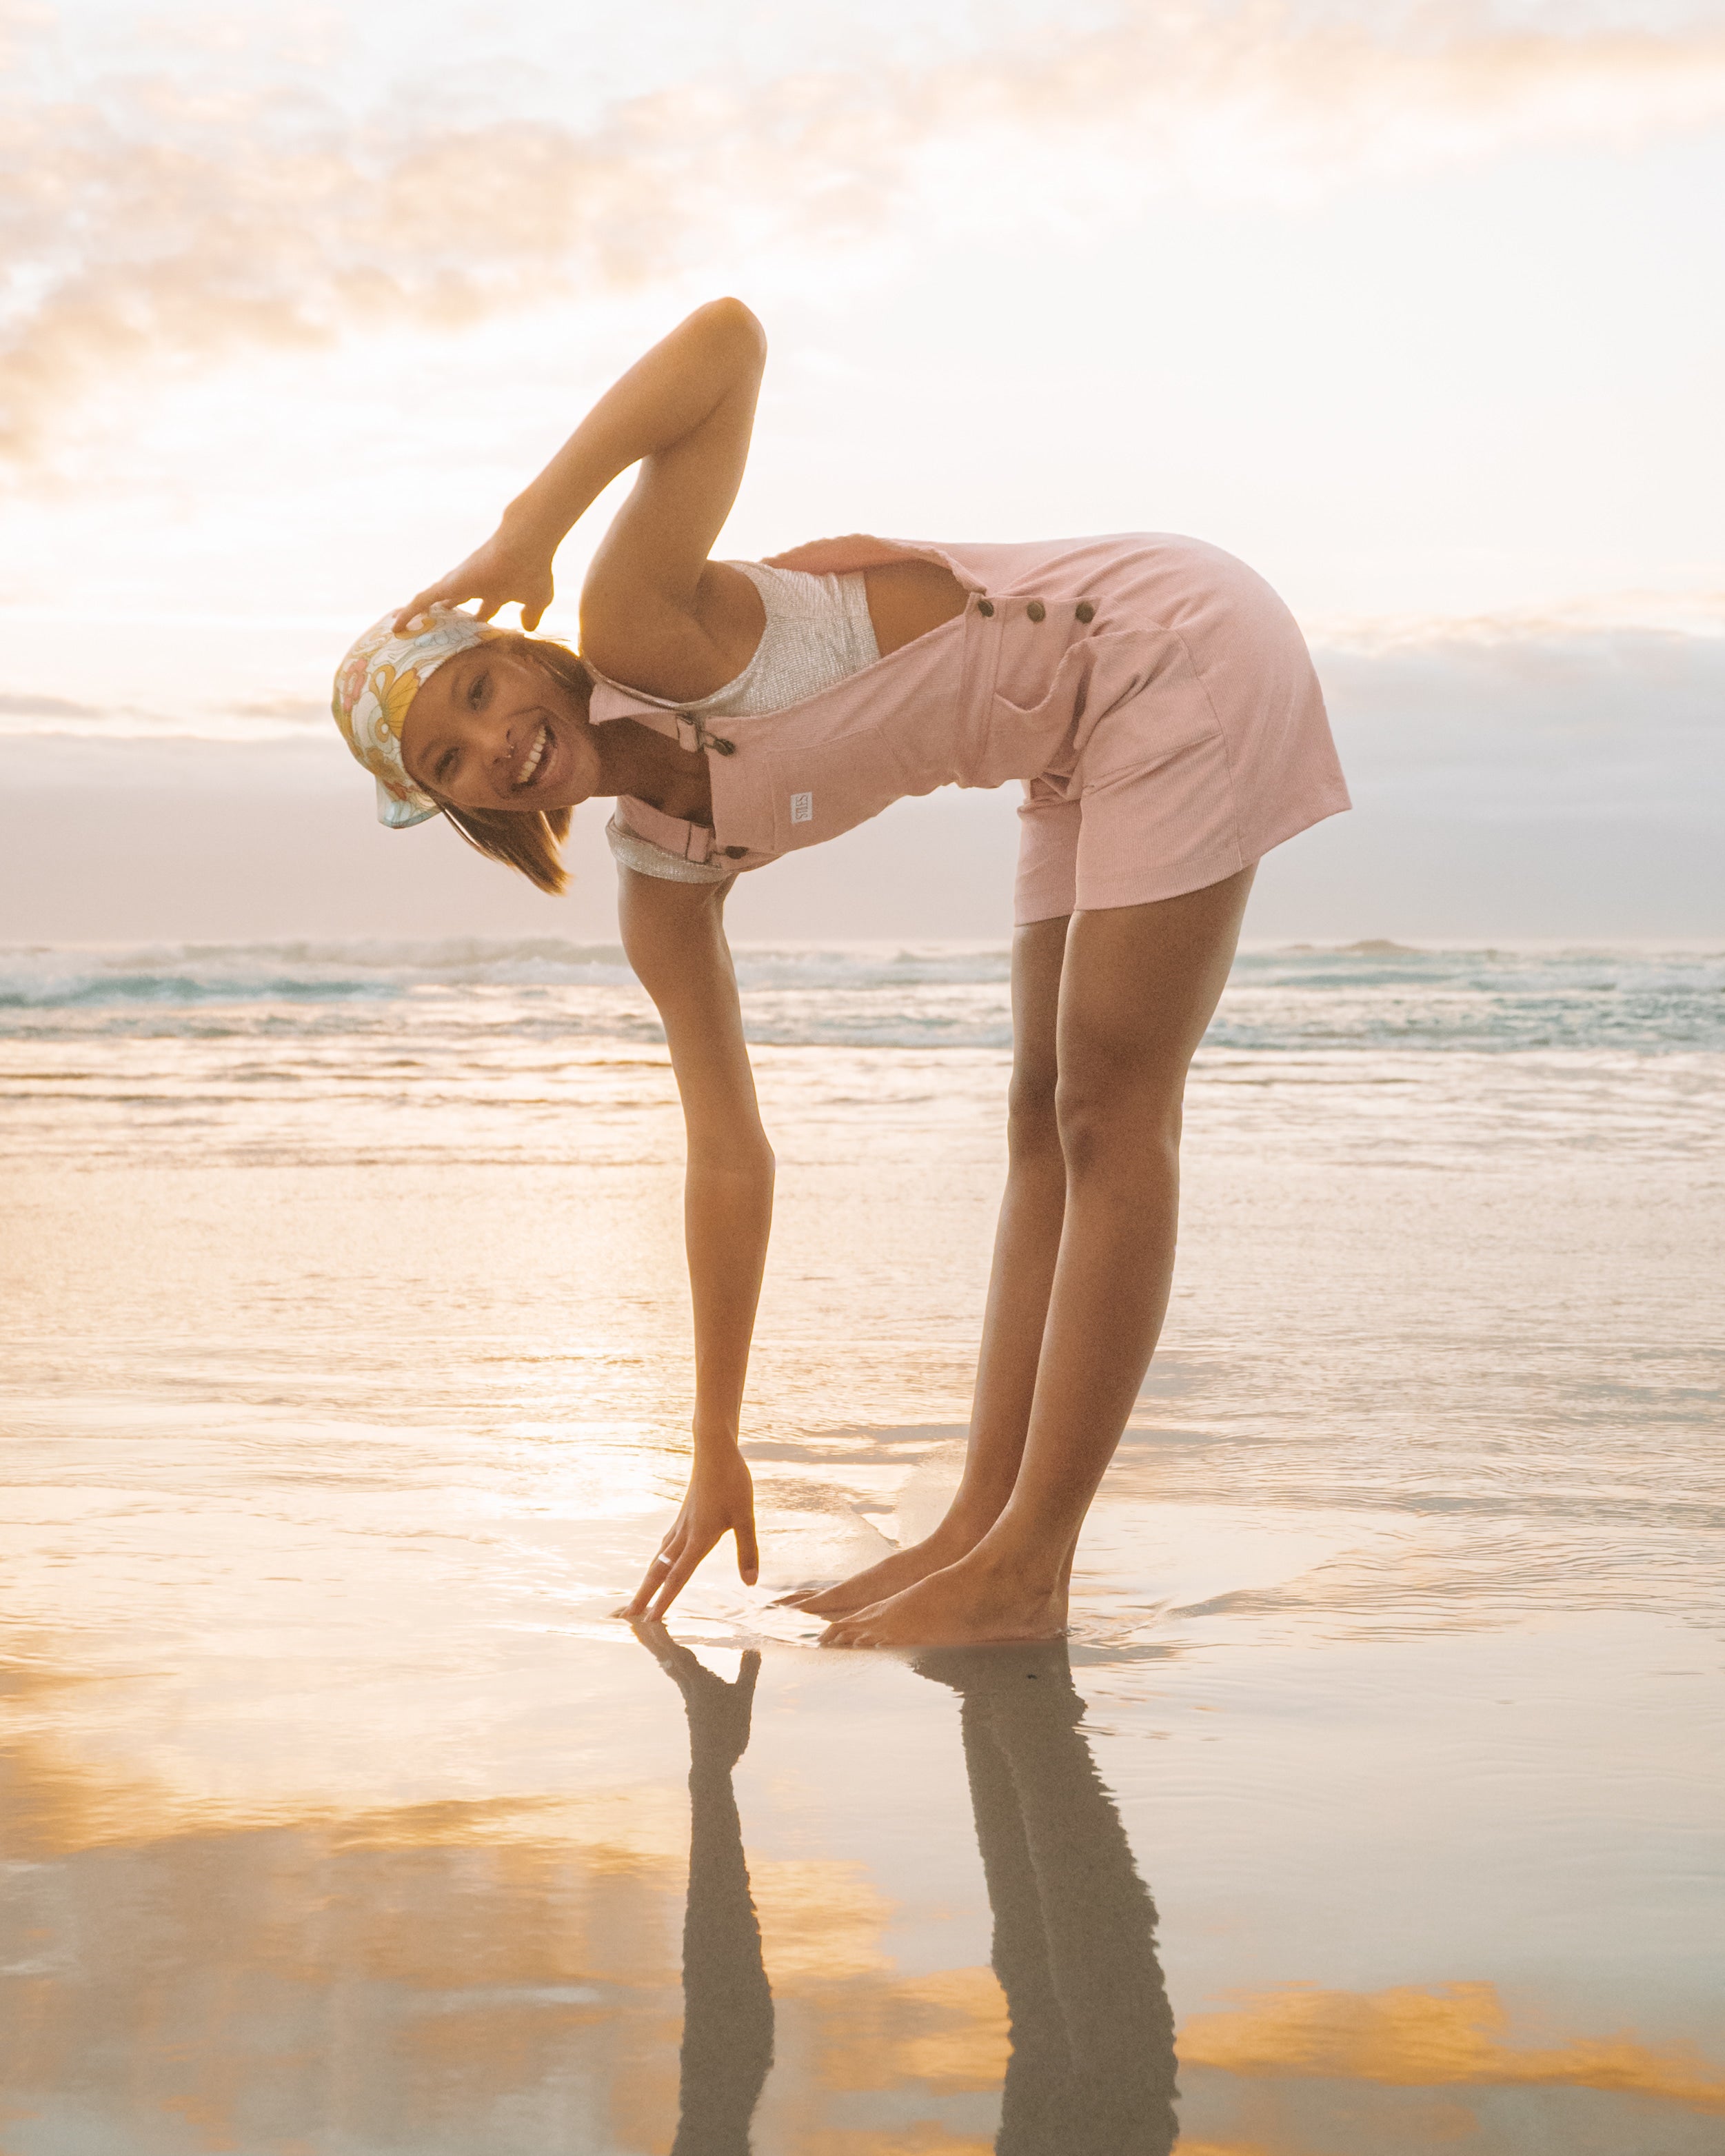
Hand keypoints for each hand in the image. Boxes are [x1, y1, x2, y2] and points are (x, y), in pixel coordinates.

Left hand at [393, 525, 556, 633]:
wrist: (525, 547)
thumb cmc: (533, 572)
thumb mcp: (537, 599)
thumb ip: (532, 613)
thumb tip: (529, 627)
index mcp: (496, 591)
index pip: (483, 609)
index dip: (478, 624)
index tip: (473, 637)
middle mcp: (474, 586)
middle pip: (452, 603)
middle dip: (445, 618)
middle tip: (434, 633)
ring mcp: (459, 584)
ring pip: (432, 602)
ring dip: (421, 616)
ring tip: (406, 632)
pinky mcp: (448, 584)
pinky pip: (421, 601)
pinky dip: (409, 614)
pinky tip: (397, 627)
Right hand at [621, 1446, 759, 1621]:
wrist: (714, 1449)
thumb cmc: (733, 1481)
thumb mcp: (746, 1517)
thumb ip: (747, 1551)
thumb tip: (751, 1583)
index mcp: (699, 1538)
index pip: (678, 1577)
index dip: (664, 1600)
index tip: (650, 1621)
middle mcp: (684, 1535)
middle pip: (659, 1571)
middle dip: (643, 1596)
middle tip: (627, 1617)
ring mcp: (681, 1525)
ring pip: (659, 1559)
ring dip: (648, 1580)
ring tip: (638, 1598)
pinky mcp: (684, 1516)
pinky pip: (666, 1545)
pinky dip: (658, 1562)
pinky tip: (660, 1563)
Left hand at [633, 1623, 761, 1770]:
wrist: (712, 1765)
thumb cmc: (728, 1732)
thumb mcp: (743, 1699)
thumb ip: (748, 1672)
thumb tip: (753, 1647)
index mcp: (698, 1681)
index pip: (676, 1651)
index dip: (662, 1632)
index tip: (647, 1615)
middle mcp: (687, 1685)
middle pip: (664, 1654)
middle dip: (648, 1634)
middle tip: (629, 1616)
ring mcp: (687, 1694)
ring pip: (668, 1663)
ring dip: (656, 1645)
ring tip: (644, 1630)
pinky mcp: (691, 1703)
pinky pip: (676, 1674)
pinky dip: (669, 1660)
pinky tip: (668, 1660)